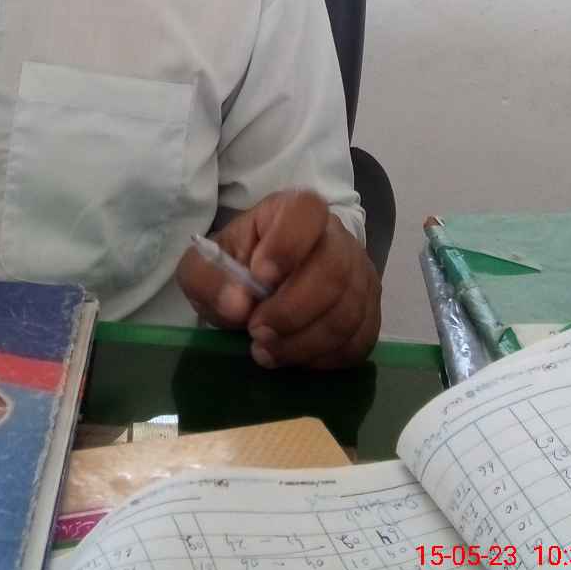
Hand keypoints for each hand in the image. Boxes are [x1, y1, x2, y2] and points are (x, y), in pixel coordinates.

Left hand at [176, 190, 380, 368]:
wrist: (257, 289)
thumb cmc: (233, 270)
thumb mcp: (202, 268)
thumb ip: (209, 280)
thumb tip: (237, 305)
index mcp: (291, 212)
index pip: (307, 212)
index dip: (287, 245)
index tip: (258, 278)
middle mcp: (335, 236)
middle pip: (333, 270)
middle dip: (291, 312)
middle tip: (256, 331)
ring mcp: (358, 273)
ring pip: (348, 311)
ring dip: (304, 342)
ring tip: (266, 350)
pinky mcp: (368, 310)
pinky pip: (360, 340)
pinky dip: (325, 358)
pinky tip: (295, 357)